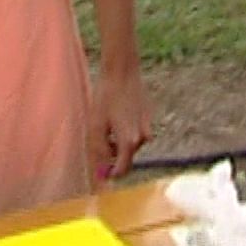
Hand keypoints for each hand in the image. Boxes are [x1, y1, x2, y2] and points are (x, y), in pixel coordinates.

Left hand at [88, 66, 151, 183]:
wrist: (122, 72)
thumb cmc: (106, 97)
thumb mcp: (96, 125)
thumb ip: (99, 151)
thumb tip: (101, 170)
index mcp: (129, 141)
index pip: (123, 169)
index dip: (111, 173)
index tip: (101, 171)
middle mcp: (143, 137)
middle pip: (127, 157)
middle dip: (113, 154)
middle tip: (100, 139)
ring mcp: (148, 127)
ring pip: (131, 144)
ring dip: (119, 141)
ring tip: (107, 122)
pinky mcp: (149, 117)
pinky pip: (136, 131)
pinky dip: (126, 129)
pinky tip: (117, 113)